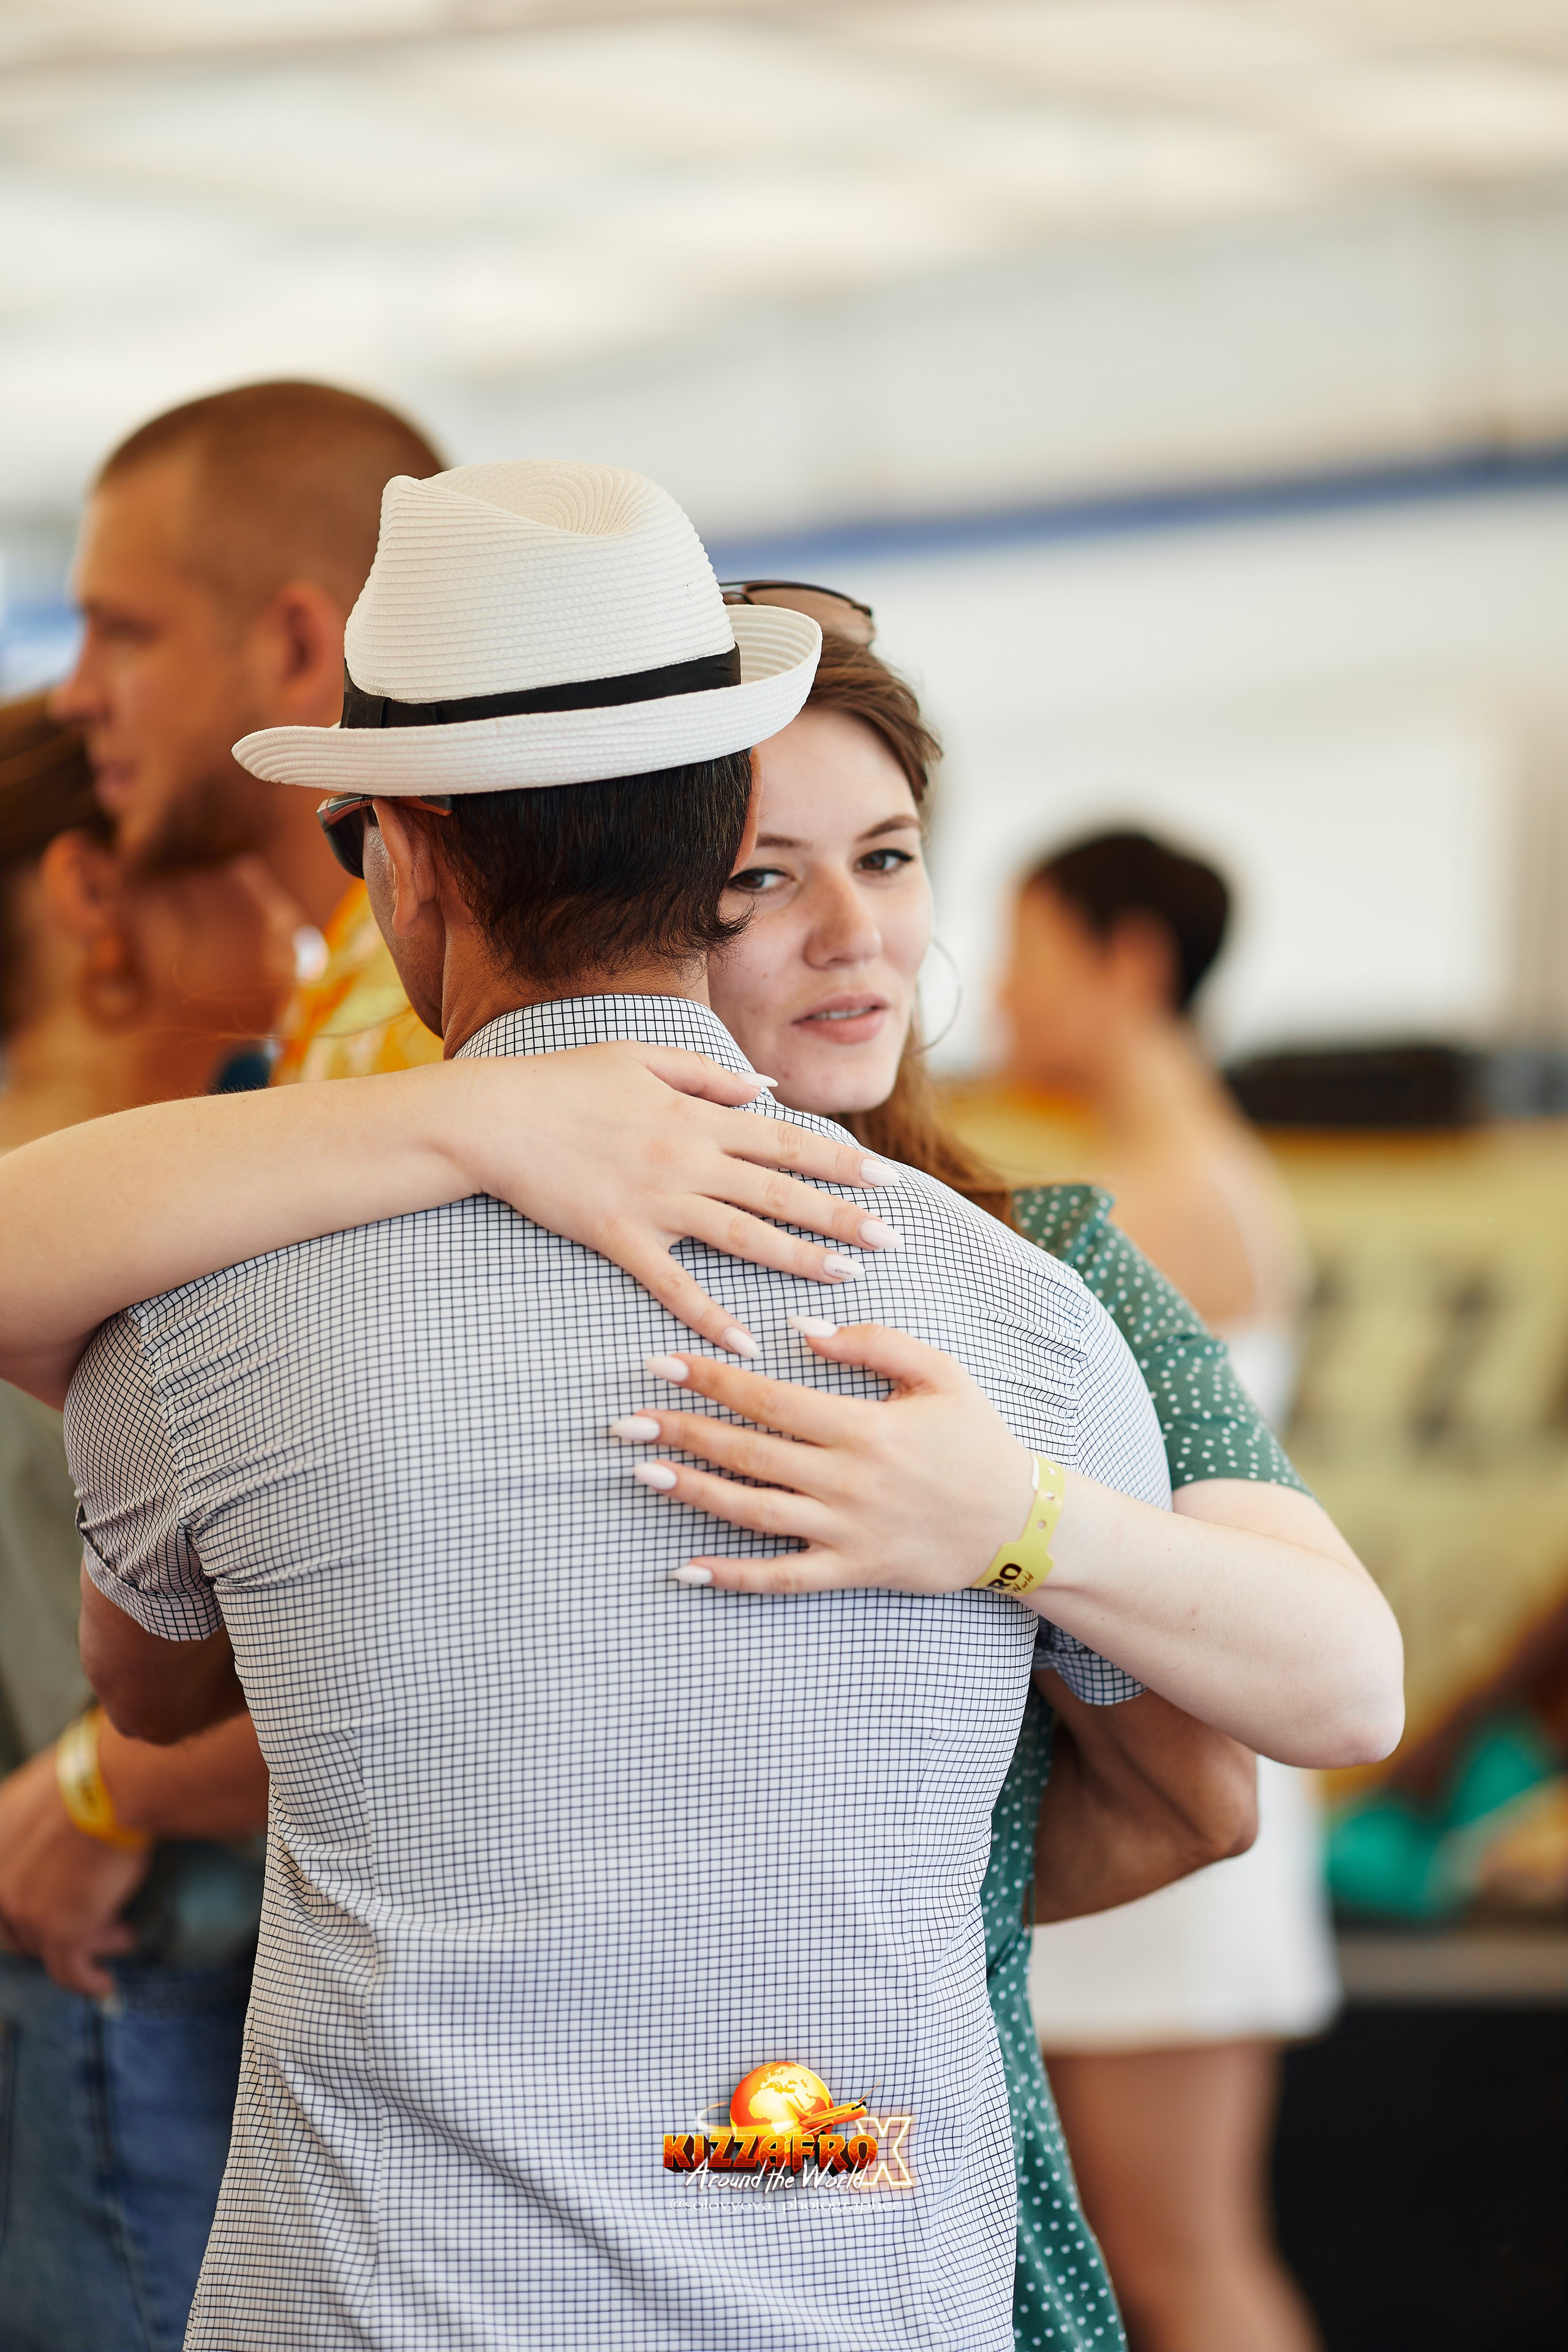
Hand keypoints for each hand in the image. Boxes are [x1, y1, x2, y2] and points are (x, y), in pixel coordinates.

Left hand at [0, 1746, 149, 1997]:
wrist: (115, 1784)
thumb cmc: (90, 1775)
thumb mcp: (34, 1797)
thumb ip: (24, 1830)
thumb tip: (45, 1848)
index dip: (19, 1914)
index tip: (44, 1914)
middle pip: (18, 1931)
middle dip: (54, 1929)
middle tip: (88, 1921)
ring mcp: (26, 1912)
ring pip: (50, 1947)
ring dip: (87, 1942)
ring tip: (119, 1933)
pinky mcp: (61, 1931)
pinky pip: (70, 1971)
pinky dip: (88, 1981)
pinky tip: (103, 1982)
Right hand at [452, 1045, 900, 1355]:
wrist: (495, 1117)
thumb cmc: (563, 1081)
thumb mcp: (640, 1057)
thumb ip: (709, 1074)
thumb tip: (767, 1090)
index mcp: (698, 1115)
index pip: (788, 1140)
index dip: (843, 1160)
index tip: (889, 1179)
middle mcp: (688, 1157)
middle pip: (782, 1190)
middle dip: (843, 1216)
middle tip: (893, 1241)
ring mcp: (656, 1200)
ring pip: (744, 1235)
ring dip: (799, 1259)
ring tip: (846, 1279)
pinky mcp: (620, 1237)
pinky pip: (674, 1284)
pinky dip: (712, 1315)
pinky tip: (747, 1342)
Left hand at [610, 1320, 1036, 1591]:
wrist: (1018, 1522)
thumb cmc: (976, 1439)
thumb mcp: (939, 1374)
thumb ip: (872, 1344)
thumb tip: (802, 1330)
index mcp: (864, 1426)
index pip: (770, 1398)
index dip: (712, 1380)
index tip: (663, 1363)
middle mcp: (847, 1480)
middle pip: (749, 1451)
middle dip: (683, 1430)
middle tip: (626, 1418)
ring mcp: (846, 1530)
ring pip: (754, 1511)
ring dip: (694, 1490)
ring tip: (643, 1470)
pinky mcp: (851, 1570)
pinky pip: (782, 1577)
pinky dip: (733, 1576)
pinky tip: (687, 1568)